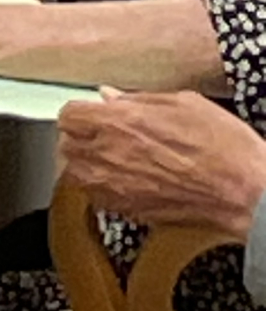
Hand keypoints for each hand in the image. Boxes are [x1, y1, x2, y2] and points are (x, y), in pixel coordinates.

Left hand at [57, 91, 265, 235]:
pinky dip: (102, 188)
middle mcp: (108, 156)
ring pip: (76, 175)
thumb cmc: (222, 147)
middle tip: (100, 134)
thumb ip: (137, 100)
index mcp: (117, 122)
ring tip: (111, 157)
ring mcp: (115, 189)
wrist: (246, 194)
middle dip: (79, 137)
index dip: (80, 112)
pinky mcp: (128, 213)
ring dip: (86, 164)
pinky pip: (97, 198)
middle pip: (65, 146)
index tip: (91, 113)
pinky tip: (125, 179)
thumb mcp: (181, 103)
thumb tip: (109, 97)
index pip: (68, 115)